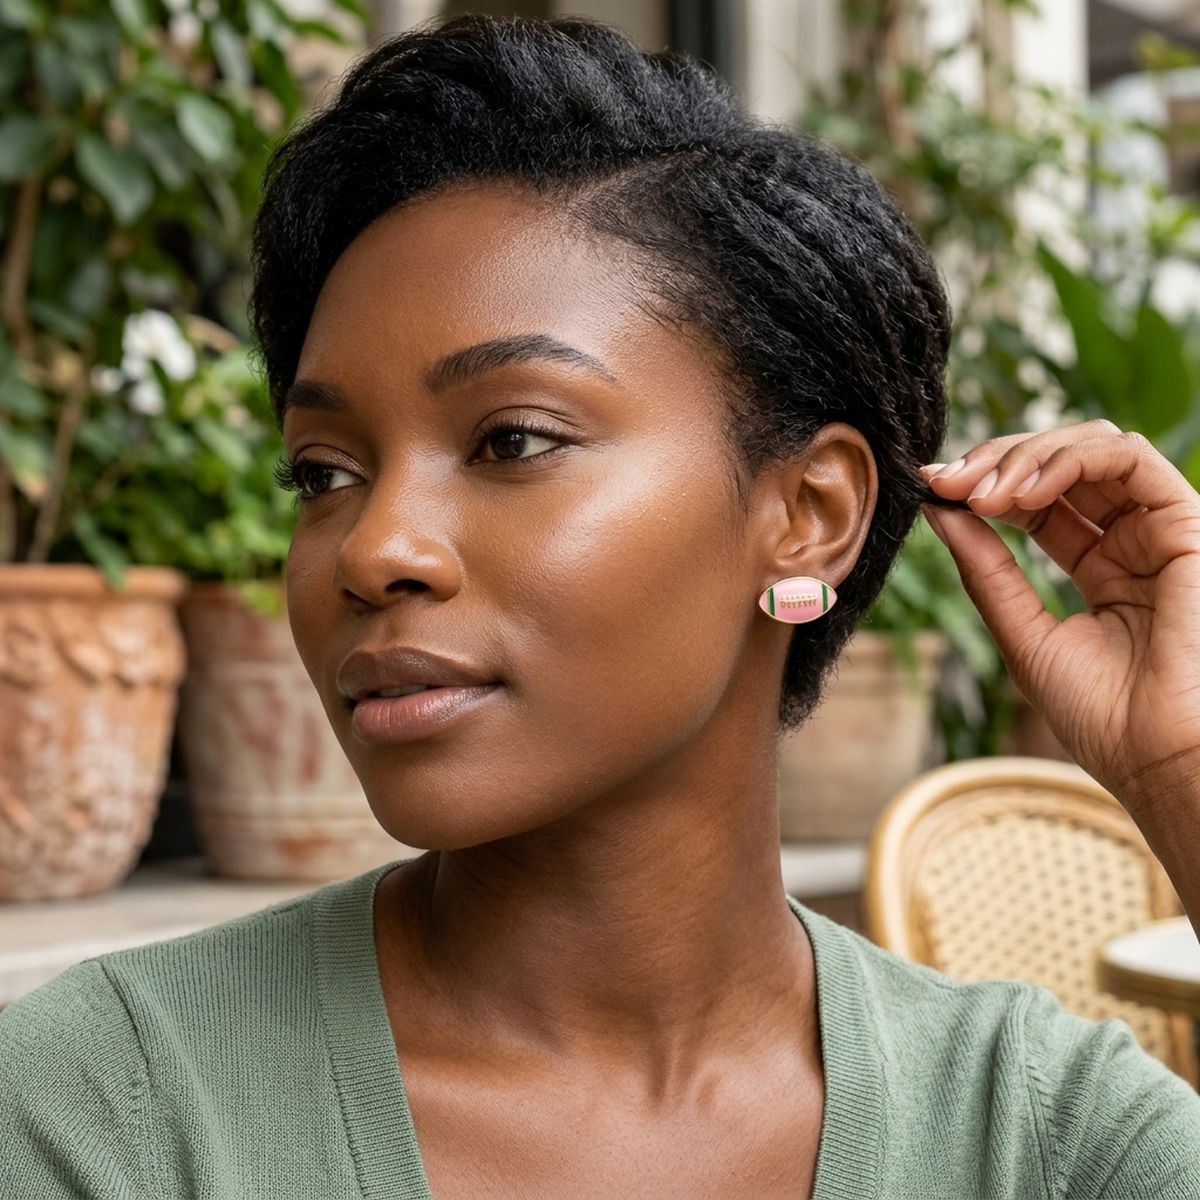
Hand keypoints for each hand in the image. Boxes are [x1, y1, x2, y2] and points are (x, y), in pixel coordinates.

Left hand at [918, 418, 1199, 816]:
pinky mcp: (1187, 524)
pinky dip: (1067, 459)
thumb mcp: (1023, 634)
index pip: (1036, 501)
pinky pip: (1129, 458)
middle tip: (945, 481)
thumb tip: (938, 509)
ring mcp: (1159, 530)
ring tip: (979, 492)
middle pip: (1060, 464)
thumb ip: (986, 570)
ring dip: (1025, 456)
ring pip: (1093, 447)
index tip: (931, 488)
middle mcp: (1131, 541)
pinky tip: (1021, 492)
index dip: (982, 483)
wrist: (1160, 760)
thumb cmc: (1102, 717)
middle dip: (994, 460)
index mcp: (1099, 568)